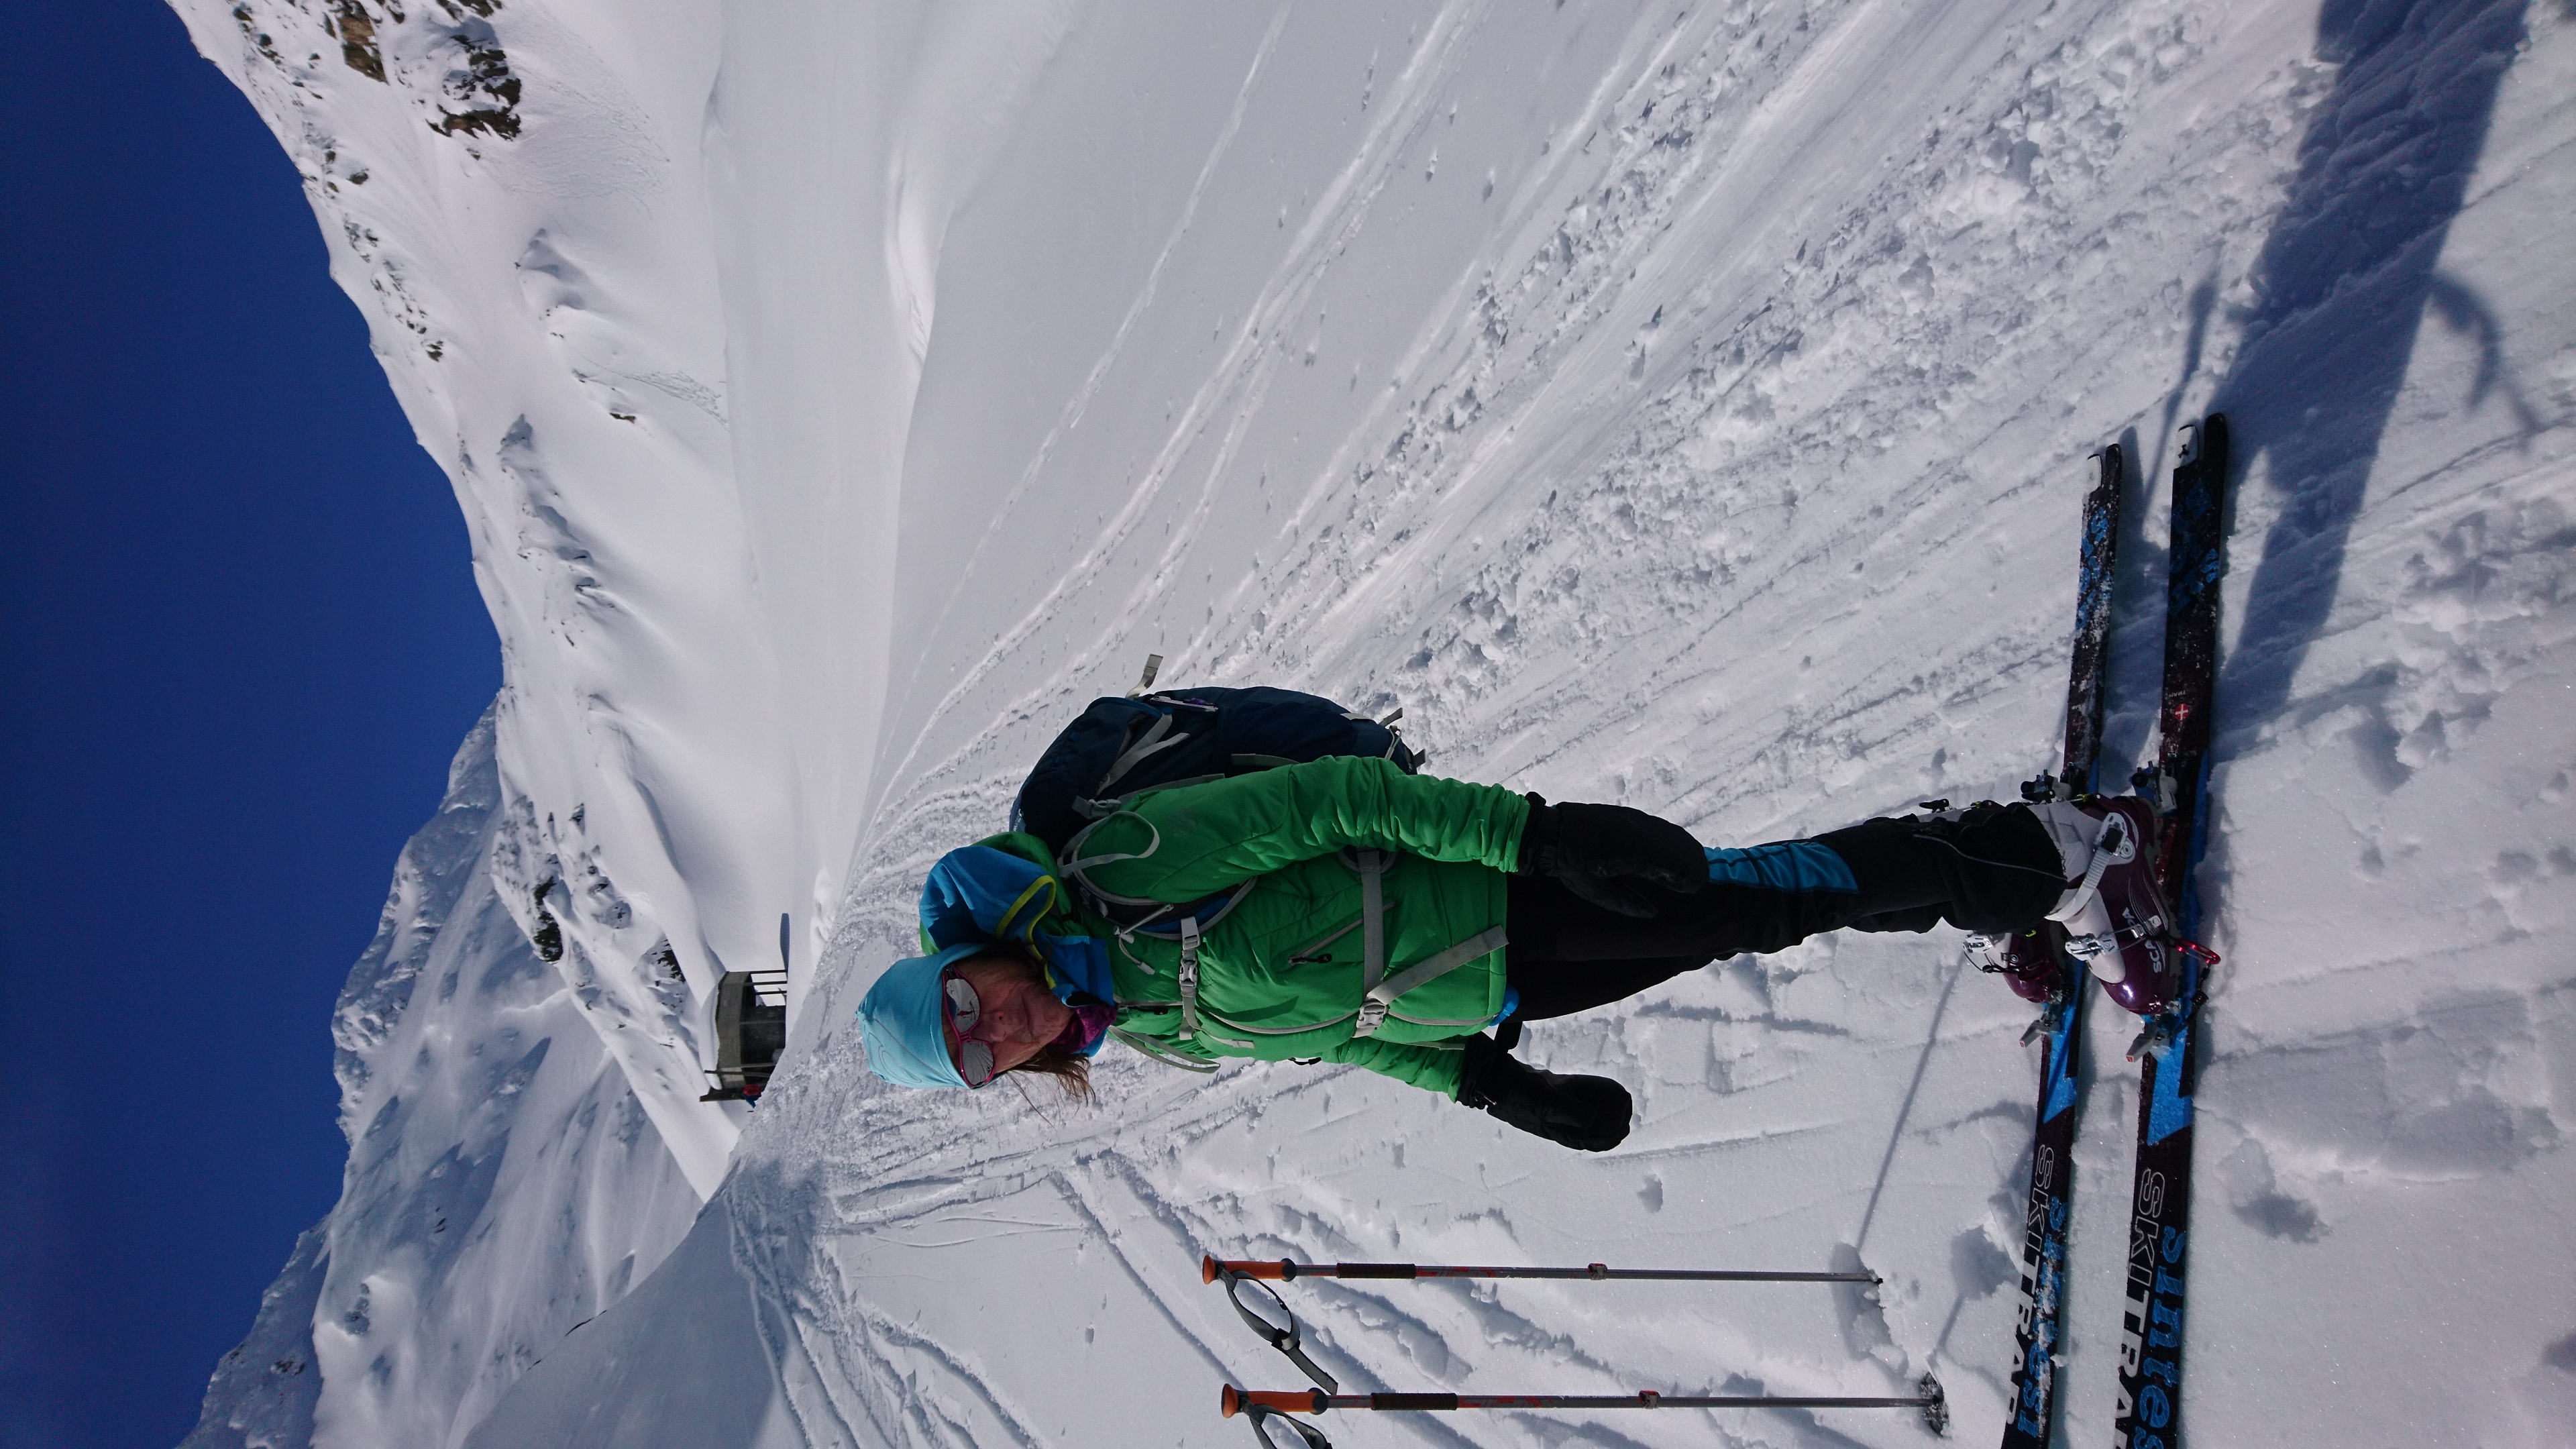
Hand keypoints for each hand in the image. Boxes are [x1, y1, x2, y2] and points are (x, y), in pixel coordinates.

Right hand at [1458, 1033, 1631, 1150]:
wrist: (1496, 1080)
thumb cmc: (1520, 1094)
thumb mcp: (1546, 1103)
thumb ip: (1569, 1110)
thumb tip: (1592, 1119)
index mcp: (1560, 1132)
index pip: (1594, 1142)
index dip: (1613, 1135)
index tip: (1627, 1123)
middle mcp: (1560, 1123)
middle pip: (1594, 1128)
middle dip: (1613, 1119)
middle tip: (1627, 1105)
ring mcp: (1555, 1108)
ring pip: (1586, 1111)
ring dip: (1603, 1106)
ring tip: (1618, 1094)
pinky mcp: (1551, 1094)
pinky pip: (1576, 1096)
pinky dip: (1589, 1092)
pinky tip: (1598, 1083)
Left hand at [1518, 798, 1707, 916]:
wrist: (1552, 831)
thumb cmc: (1570, 865)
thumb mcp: (1596, 891)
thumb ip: (1626, 903)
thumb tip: (1652, 913)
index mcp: (1637, 853)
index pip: (1676, 863)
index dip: (1689, 876)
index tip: (1695, 888)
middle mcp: (1642, 833)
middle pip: (1680, 846)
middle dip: (1691, 864)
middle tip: (1695, 882)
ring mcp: (1635, 820)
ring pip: (1670, 834)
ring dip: (1681, 851)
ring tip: (1684, 870)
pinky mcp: (1628, 815)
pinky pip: (1657, 827)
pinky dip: (1667, 841)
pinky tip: (1665, 853)